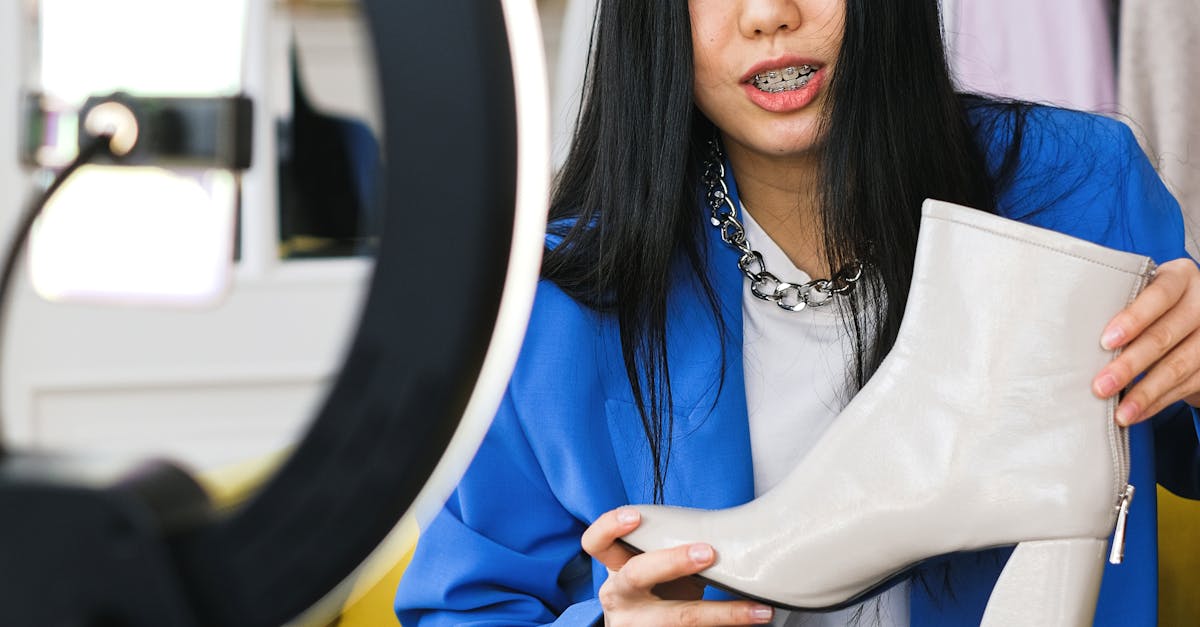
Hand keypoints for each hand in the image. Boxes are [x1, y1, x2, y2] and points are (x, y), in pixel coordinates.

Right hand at [581, 507, 774, 625]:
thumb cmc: (652, 593)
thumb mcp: (649, 571)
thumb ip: (667, 551)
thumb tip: (724, 533)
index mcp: (615, 570)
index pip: (596, 543)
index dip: (610, 527)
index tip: (636, 516)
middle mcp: (620, 598)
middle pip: (636, 575)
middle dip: (673, 561)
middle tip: (708, 553)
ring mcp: (637, 626)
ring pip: (677, 618)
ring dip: (722, 614)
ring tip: (756, 611)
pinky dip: (727, 626)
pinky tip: (752, 622)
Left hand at [1092, 258, 1199, 424]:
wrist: (1196, 320)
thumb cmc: (1152, 304)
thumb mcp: (1142, 292)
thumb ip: (1119, 301)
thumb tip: (1073, 333)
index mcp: (1181, 277)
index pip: (1159, 295)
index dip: (1133, 319)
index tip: (1105, 341)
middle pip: (1165, 336)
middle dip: (1130, 365)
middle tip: (1100, 386)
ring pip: (1178, 366)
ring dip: (1145, 392)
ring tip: (1119, 412)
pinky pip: (1187, 386)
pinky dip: (1157, 402)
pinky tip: (1135, 413)